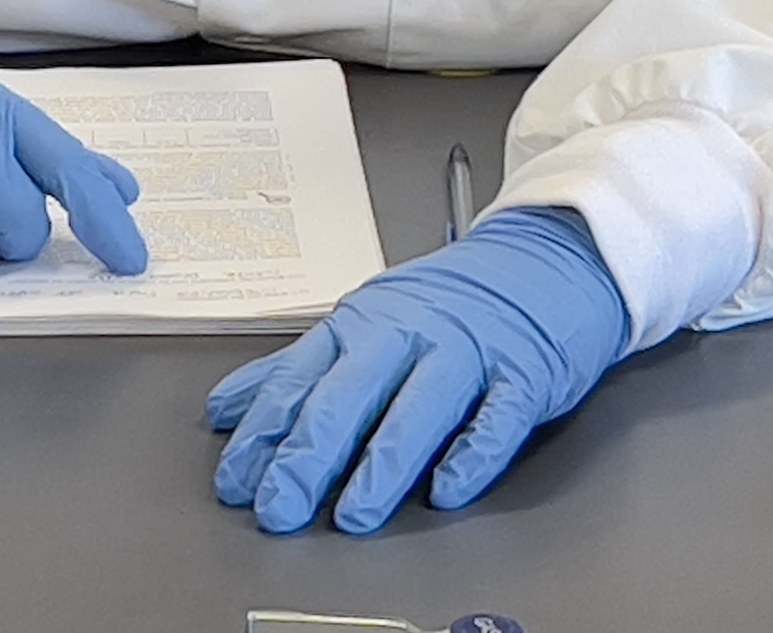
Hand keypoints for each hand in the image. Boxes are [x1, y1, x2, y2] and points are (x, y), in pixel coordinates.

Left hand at [207, 206, 630, 533]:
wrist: (544, 259)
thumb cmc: (450, 301)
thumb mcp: (363, 322)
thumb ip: (296, 369)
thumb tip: (228, 410)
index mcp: (360, 325)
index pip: (299, 381)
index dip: (263, 434)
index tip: (236, 481)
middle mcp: (407, 334)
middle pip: (348, 395)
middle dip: (308, 455)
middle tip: (279, 506)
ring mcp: (466, 352)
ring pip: (417, 408)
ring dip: (382, 464)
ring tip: (354, 514)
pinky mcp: (523, 373)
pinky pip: (496, 418)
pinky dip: (472, 454)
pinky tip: (448, 489)